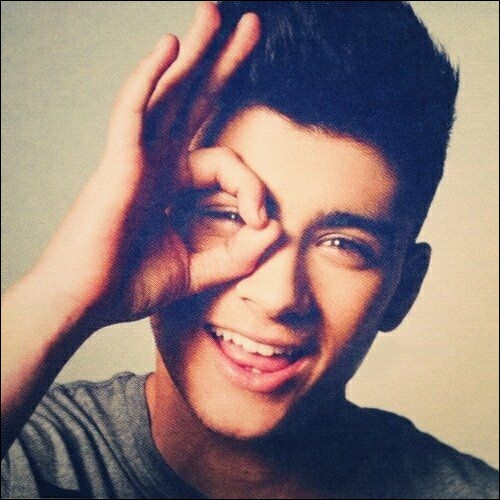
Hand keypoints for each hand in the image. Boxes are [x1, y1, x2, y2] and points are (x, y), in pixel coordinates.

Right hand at [23, 3, 279, 333]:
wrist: (85, 303)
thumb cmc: (130, 284)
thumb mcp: (199, 271)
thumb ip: (239, 255)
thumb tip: (277, 230)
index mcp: (174, 184)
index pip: (228, 163)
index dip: (254, 187)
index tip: (262, 221)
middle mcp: (157, 162)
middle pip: (195, 100)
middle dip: (224, 64)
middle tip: (250, 26)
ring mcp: (136, 158)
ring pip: (167, 92)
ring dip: (193, 52)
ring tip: (215, 13)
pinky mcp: (118, 163)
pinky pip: (133, 111)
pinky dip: (149, 78)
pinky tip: (169, 46)